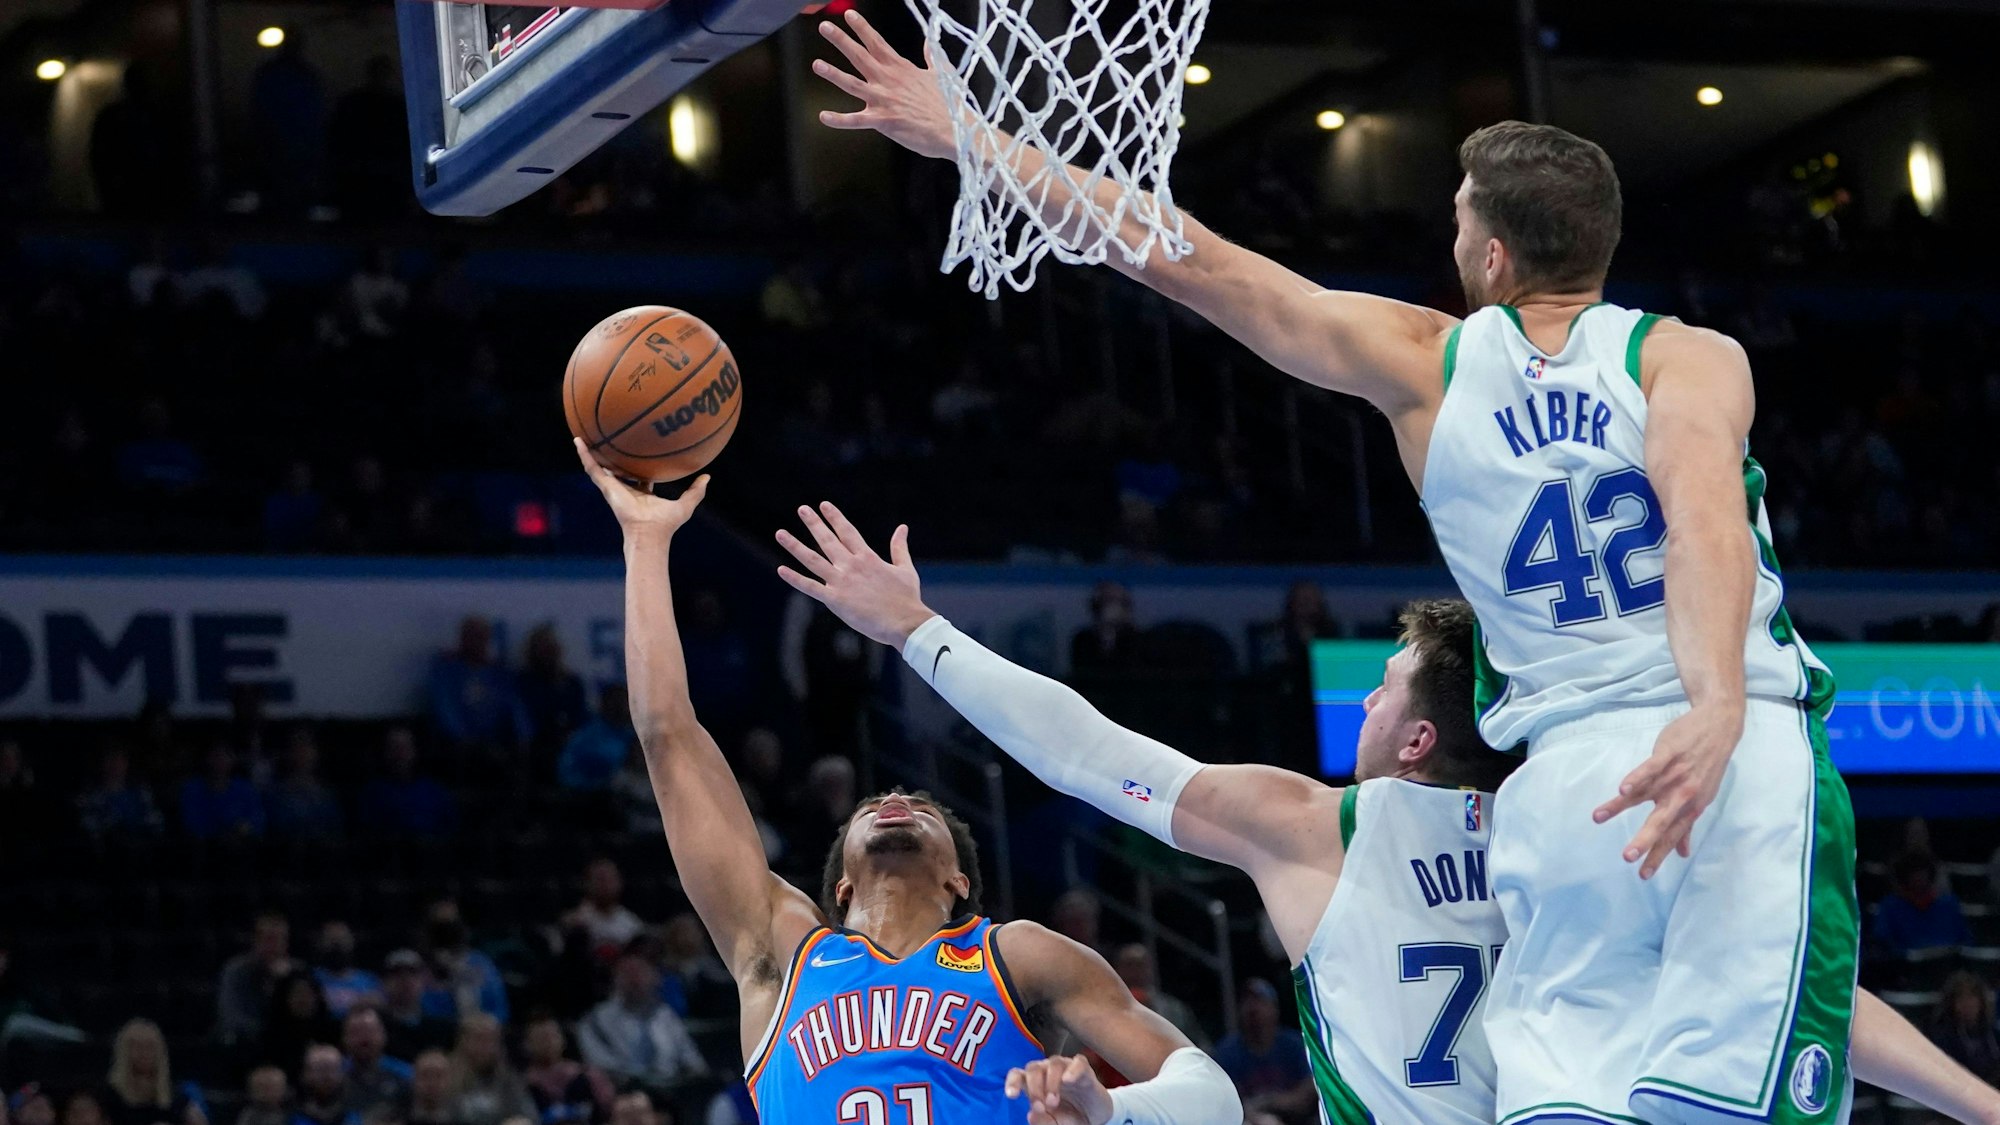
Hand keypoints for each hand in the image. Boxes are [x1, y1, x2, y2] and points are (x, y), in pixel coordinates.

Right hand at [572, 437, 708, 540]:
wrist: (650, 532)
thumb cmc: (666, 524)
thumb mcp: (685, 504)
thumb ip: (696, 491)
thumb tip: (707, 477)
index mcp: (641, 493)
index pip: (637, 476)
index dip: (637, 465)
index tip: (637, 451)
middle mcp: (625, 489)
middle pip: (616, 469)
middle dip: (612, 457)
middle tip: (607, 440)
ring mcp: (614, 488)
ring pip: (599, 466)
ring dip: (591, 452)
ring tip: (582, 437)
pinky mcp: (606, 487)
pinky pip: (592, 467)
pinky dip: (584, 455)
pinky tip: (578, 441)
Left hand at [775, 502, 934, 649]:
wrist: (903, 622)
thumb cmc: (907, 598)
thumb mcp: (905, 569)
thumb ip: (899, 547)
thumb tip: (902, 528)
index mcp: (867, 557)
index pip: (847, 532)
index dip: (835, 518)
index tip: (824, 505)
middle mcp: (851, 565)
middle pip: (827, 540)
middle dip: (814, 523)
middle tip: (802, 509)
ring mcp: (841, 581)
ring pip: (812, 559)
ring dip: (794, 546)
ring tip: (780, 533)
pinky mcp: (835, 599)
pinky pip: (810, 587)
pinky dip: (795, 579)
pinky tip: (781, 570)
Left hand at [812, 10, 956, 160]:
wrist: (956, 130)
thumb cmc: (951, 104)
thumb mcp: (942, 74)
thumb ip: (932, 58)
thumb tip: (929, 44)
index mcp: (902, 68)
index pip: (878, 43)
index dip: (862, 28)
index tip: (849, 15)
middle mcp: (889, 80)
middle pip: (860, 56)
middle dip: (841, 40)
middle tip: (825, 26)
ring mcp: (884, 100)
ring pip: (852, 84)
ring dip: (833, 74)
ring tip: (817, 64)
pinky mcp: (883, 121)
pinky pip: (856, 121)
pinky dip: (838, 120)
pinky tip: (823, 116)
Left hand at [1005, 1055, 1112, 1124]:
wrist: (1095, 1117)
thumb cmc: (1069, 1117)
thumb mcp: (1054, 1124)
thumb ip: (1042, 1122)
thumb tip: (1031, 1115)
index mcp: (1034, 1084)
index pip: (1017, 1075)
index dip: (1012, 1082)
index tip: (1012, 1096)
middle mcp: (1047, 1071)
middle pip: (1033, 1068)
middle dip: (1034, 1088)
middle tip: (1041, 1107)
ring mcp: (1065, 1067)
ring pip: (1054, 1063)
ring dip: (1051, 1082)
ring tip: (1053, 1102)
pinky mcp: (1084, 1069)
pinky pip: (1078, 1062)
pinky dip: (1072, 1070)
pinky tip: (1068, 1080)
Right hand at [1592, 704, 1741, 877]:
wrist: (1719, 727)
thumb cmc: (1708, 765)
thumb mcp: (1702, 797)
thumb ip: (1687, 826)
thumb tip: (1683, 854)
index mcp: (1690, 807)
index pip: (1671, 836)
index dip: (1657, 855)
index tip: (1643, 875)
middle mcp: (1682, 795)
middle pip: (1660, 821)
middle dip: (1644, 839)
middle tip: (1627, 857)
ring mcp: (1675, 774)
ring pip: (1644, 794)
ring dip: (1621, 806)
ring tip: (1598, 817)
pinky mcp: (1668, 754)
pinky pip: (1650, 768)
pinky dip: (1637, 777)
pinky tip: (1621, 788)